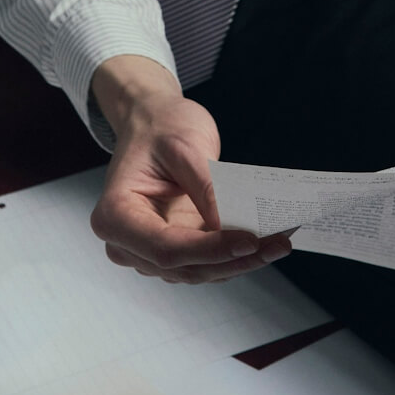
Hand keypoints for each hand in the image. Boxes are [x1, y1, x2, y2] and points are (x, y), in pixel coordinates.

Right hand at [88, 56, 291, 284]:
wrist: (153, 122)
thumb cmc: (160, 128)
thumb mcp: (185, 149)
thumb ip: (208, 191)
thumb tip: (235, 228)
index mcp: (115, 215)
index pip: (166, 247)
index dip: (210, 249)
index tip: (250, 240)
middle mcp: (126, 243)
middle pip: (185, 266)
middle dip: (234, 259)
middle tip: (278, 243)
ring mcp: (149, 253)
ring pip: (200, 271)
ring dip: (241, 261)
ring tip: (279, 241)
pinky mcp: (174, 251)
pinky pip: (207, 263)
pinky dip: (236, 255)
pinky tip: (266, 241)